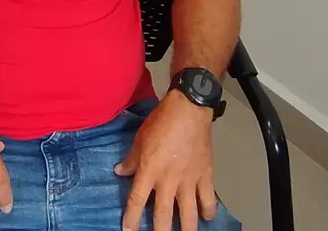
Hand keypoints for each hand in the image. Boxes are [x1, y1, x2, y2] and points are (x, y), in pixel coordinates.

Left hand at [115, 94, 217, 230]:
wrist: (189, 109)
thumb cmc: (162, 121)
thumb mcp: (140, 138)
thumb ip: (131, 159)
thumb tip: (120, 172)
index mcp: (150, 170)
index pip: (137, 200)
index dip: (131, 218)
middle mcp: (168, 179)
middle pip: (162, 214)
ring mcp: (189, 179)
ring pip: (187, 212)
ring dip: (186, 228)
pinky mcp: (205, 174)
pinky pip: (207, 198)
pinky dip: (208, 210)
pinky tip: (207, 218)